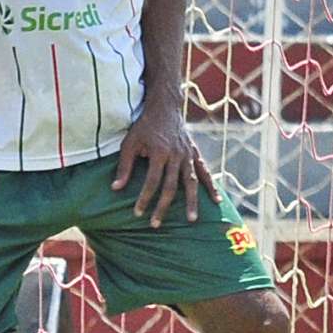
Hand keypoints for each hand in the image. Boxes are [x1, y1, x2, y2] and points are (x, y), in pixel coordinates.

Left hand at [112, 101, 212, 227]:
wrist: (165, 108)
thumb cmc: (144, 127)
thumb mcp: (129, 143)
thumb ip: (124, 167)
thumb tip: (115, 189)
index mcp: (159, 153)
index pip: (152, 181)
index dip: (144, 198)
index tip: (138, 213)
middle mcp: (176, 156)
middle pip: (171, 186)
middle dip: (163, 207)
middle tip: (156, 224)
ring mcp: (188, 156)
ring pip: (192, 182)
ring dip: (192, 202)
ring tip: (192, 219)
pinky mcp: (195, 154)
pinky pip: (205, 172)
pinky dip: (211, 186)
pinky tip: (216, 201)